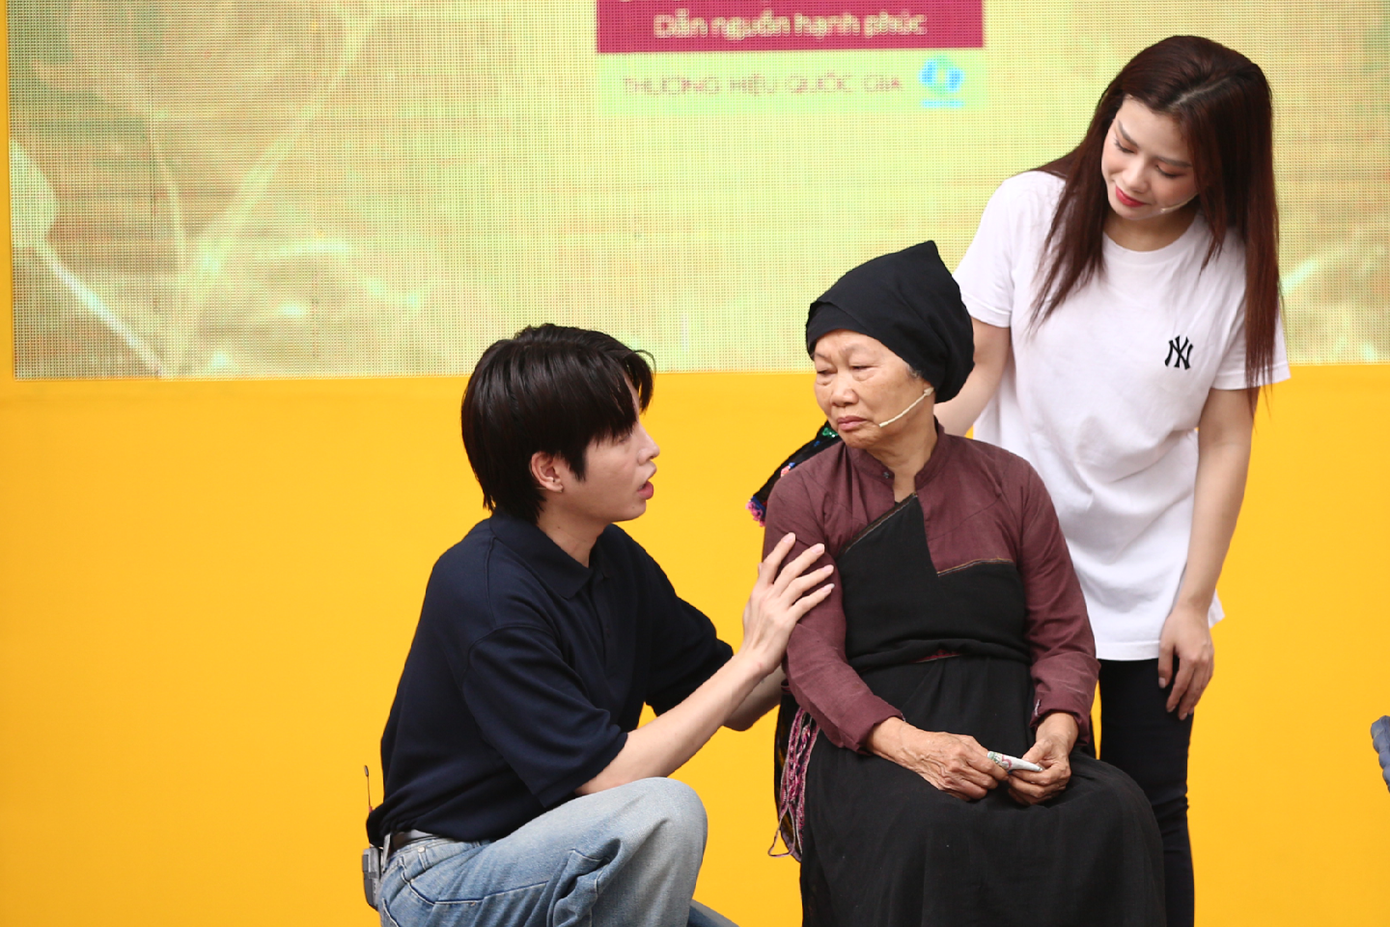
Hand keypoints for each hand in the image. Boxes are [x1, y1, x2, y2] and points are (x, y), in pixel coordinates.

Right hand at [739, 533, 833, 674]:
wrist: (752, 657)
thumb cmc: (753, 634)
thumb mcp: (751, 606)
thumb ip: (759, 585)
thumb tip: (761, 565)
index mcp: (757, 592)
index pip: (770, 564)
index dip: (781, 548)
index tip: (792, 536)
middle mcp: (767, 597)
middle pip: (788, 571)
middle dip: (805, 557)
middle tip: (820, 547)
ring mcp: (777, 609)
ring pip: (798, 585)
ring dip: (816, 575)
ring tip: (830, 568)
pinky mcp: (787, 622)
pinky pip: (805, 604)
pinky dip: (818, 595)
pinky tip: (828, 590)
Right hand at [869, 718, 1006, 800]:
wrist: (918, 751)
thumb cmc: (940, 742)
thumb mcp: (962, 739)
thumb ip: (980, 750)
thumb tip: (997, 761)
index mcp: (962, 752)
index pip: (989, 767)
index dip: (1001, 772)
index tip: (1004, 773)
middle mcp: (956, 767)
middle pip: (986, 782)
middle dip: (994, 781)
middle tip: (995, 778)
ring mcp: (950, 780)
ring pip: (979, 792)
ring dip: (985, 789)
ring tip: (983, 782)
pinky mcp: (945, 788)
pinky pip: (967, 797)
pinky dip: (973, 793)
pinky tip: (971, 785)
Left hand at [1008, 712, 1075, 805]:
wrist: (1055, 748)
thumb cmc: (1051, 745)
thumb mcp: (1044, 743)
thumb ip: (1034, 752)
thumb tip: (1023, 762)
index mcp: (1062, 771)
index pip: (1044, 779)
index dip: (1028, 776)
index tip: (1015, 770)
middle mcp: (1060, 783)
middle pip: (1040, 791)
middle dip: (1021, 785)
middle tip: (1009, 777)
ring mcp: (1054, 791)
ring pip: (1036, 799)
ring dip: (1020, 792)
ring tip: (1010, 781)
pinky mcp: (1047, 794)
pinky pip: (1034, 801)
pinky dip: (1021, 797)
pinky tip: (1012, 790)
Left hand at [1158, 601, 1214, 719]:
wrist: (1193, 610)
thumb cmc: (1176, 625)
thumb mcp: (1164, 644)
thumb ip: (1164, 666)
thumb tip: (1164, 684)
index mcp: (1190, 660)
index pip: (1181, 685)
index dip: (1174, 698)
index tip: (1168, 708)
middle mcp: (1203, 662)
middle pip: (1194, 689)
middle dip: (1186, 704)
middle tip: (1179, 716)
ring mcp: (1209, 660)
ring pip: (1203, 685)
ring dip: (1196, 699)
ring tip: (1188, 710)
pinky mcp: (1211, 657)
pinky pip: (1208, 677)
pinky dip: (1202, 688)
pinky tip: (1198, 693)